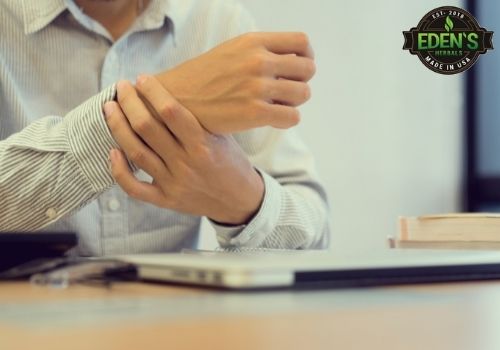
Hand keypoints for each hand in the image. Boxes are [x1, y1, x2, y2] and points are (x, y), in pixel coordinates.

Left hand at [104, 77, 264, 224]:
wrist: (240, 201)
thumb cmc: (231, 163)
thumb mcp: (223, 136)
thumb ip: (198, 119)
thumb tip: (168, 91)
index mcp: (203, 145)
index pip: (171, 112)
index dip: (152, 92)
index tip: (142, 78)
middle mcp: (186, 164)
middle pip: (147, 128)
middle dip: (129, 102)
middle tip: (121, 88)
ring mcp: (173, 184)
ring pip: (136, 152)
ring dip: (118, 127)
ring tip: (110, 108)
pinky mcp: (166, 200)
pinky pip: (134, 188)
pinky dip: (119, 170)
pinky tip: (111, 151)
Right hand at [155, 32, 315, 133]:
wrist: (176, 99)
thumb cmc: (204, 78)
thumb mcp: (232, 50)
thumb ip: (261, 51)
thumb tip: (293, 60)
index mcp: (254, 42)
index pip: (302, 42)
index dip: (305, 57)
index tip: (295, 70)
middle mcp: (258, 61)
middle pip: (308, 69)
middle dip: (300, 81)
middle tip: (283, 91)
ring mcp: (257, 87)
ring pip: (303, 93)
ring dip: (293, 102)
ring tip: (275, 105)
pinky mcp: (254, 113)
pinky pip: (293, 117)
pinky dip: (286, 120)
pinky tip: (270, 119)